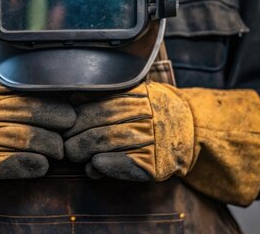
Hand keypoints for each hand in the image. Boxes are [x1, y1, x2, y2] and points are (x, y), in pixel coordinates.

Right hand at [0, 79, 75, 181]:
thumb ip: (5, 90)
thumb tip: (47, 84)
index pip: (24, 94)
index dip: (50, 101)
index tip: (69, 107)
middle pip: (26, 114)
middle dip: (55, 120)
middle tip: (71, 126)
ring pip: (20, 138)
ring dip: (47, 145)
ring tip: (61, 150)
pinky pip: (5, 163)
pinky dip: (28, 165)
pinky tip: (42, 165)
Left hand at [63, 81, 259, 205]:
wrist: (195, 131)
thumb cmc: (159, 112)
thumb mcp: (140, 93)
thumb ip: (110, 96)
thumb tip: (73, 100)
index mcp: (141, 95)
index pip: (102, 103)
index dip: (79, 114)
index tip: (65, 122)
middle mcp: (148, 114)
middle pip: (102, 121)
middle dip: (77, 133)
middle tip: (64, 142)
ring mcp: (153, 139)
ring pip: (109, 141)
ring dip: (85, 149)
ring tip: (73, 154)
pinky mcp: (156, 163)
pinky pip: (125, 163)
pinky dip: (106, 164)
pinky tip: (94, 165)